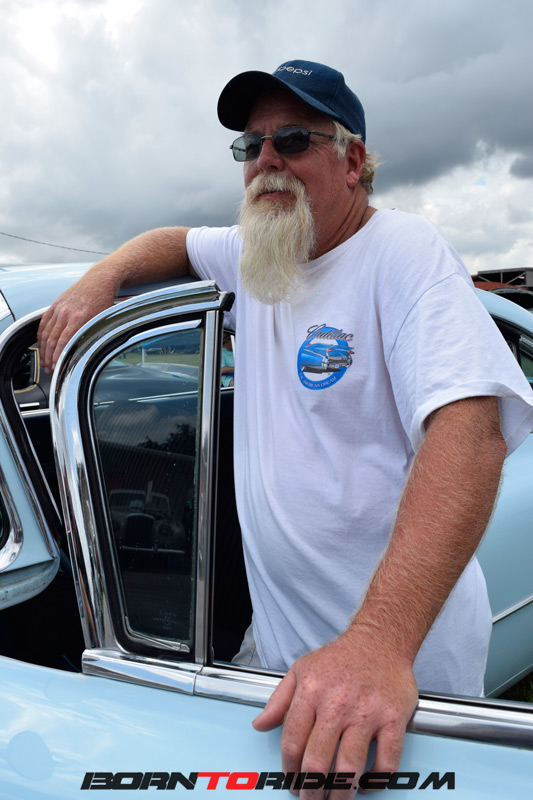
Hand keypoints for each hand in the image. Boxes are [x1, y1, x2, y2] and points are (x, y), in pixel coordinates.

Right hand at [37, 276, 116, 372]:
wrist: (98, 280)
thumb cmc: (104, 300)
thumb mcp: (103, 320)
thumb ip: (93, 335)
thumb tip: (87, 353)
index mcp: (79, 318)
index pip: (64, 344)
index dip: (59, 358)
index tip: (57, 368)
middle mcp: (66, 313)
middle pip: (52, 341)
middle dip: (49, 358)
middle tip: (49, 369)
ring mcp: (59, 308)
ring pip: (46, 333)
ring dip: (44, 350)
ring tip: (44, 361)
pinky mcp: (55, 305)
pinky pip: (44, 322)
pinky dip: (40, 335)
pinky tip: (41, 345)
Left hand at [252, 629, 417, 797]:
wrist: (380, 639)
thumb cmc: (340, 657)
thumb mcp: (301, 670)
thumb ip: (278, 701)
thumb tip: (259, 725)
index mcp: (311, 692)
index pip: (292, 742)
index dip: (289, 770)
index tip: (292, 782)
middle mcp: (337, 704)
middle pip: (317, 760)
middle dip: (311, 790)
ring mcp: (366, 712)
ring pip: (350, 767)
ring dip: (341, 792)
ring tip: (336, 799)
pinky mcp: (393, 718)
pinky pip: (387, 760)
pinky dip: (377, 780)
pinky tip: (368, 784)